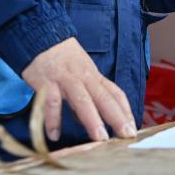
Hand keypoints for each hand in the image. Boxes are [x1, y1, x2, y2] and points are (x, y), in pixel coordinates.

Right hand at [21, 37, 136, 142]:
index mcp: (94, 76)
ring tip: (99, 139)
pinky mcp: (46, 82)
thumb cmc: (63, 58)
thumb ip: (87, 97)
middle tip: (126, 136)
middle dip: (116, 117)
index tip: (133, 129)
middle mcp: (84, 77)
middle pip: (104, 98)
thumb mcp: (81, 73)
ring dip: (92, 119)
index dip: (125, 111)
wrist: (41, 36)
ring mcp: (66, 79)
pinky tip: (54, 135)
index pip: (115, 93)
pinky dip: (53, 119)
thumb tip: (91, 122)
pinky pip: (51, 102)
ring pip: (82, 100)